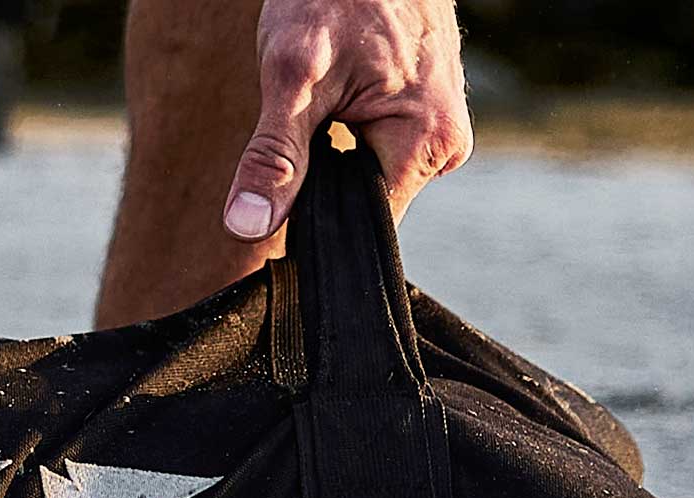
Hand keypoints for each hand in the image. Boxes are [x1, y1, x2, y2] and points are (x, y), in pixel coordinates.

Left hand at [222, 0, 472, 240]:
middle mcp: (446, 144)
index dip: (319, 216)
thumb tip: (247, 225)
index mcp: (428, 145)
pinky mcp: (428, 110)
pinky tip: (341, 98)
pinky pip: (383, 146)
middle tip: (307, 121)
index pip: (366, 224)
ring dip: (337, 152)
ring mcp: (442, 127)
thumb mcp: (290, 76)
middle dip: (328, 177)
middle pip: (370, 201)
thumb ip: (273, 157)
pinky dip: (351, 134)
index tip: (287, 189)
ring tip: (329, 100)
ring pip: (373, 174)